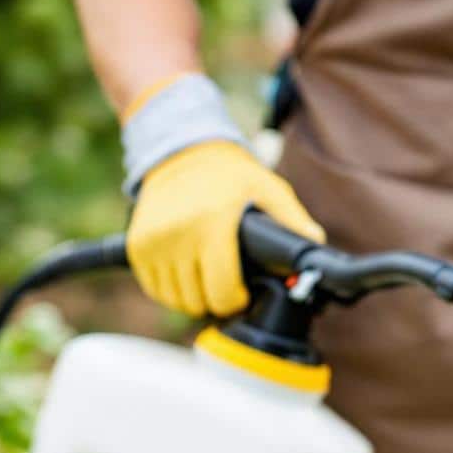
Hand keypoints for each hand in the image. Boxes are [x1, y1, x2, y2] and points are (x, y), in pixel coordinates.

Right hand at [127, 141, 324, 316]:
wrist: (181, 152)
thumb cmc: (231, 175)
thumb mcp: (268, 188)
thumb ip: (293, 219)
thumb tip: (316, 245)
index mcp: (212, 223)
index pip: (223, 291)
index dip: (237, 299)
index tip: (244, 292)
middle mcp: (177, 234)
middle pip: (199, 301)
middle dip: (218, 300)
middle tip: (229, 285)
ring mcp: (153, 241)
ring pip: (176, 300)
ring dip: (195, 297)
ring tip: (210, 279)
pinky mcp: (137, 246)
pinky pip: (155, 289)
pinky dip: (172, 290)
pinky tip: (189, 274)